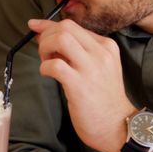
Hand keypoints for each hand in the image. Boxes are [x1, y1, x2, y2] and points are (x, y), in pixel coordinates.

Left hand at [28, 18, 136, 151]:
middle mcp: (101, 53)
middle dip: (46, 36)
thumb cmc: (103, 99)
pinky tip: (47, 74)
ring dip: (45, 48)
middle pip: (65, 27)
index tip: (35, 27)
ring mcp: (91, 68)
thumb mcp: (99, 68)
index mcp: (106, 46)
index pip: (73, 25)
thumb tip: (49, 38)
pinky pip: (55, 65)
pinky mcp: (79, 85)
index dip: (49, 25)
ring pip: (60, 39)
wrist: (118, 126)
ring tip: (46, 62)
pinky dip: (44, 67)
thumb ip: (79, 52)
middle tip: (43, 52)